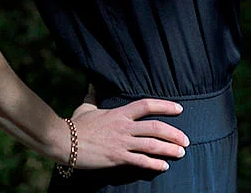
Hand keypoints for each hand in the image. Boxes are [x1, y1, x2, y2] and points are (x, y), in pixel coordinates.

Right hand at [67, 98, 189, 171]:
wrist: (64, 141)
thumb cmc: (75, 125)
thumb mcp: (86, 107)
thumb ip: (93, 96)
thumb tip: (92, 83)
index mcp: (119, 112)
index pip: (147, 105)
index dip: (165, 106)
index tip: (179, 109)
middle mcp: (124, 126)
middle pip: (156, 127)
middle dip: (174, 133)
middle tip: (186, 140)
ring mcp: (122, 142)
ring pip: (152, 145)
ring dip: (169, 149)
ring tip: (181, 153)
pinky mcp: (117, 157)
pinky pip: (141, 161)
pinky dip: (154, 164)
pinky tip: (164, 166)